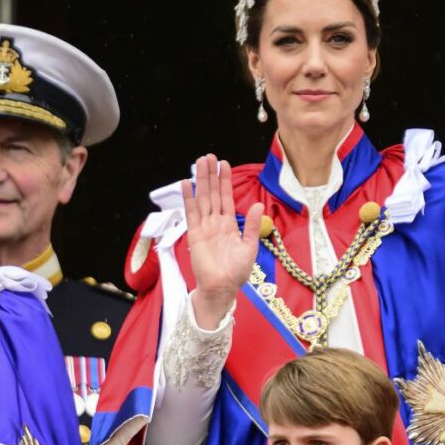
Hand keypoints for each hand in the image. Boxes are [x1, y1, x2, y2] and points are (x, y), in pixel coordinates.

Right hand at [184, 154, 262, 328]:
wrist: (222, 287)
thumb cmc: (237, 271)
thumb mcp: (250, 246)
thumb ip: (253, 225)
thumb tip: (259, 204)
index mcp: (229, 224)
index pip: (226, 197)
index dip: (225, 181)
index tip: (223, 164)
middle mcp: (215, 222)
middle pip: (212, 193)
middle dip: (210, 175)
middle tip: (208, 156)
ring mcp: (204, 227)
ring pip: (202, 198)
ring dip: (200, 181)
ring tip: (199, 163)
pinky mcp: (194, 234)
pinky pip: (191, 213)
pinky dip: (188, 198)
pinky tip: (185, 184)